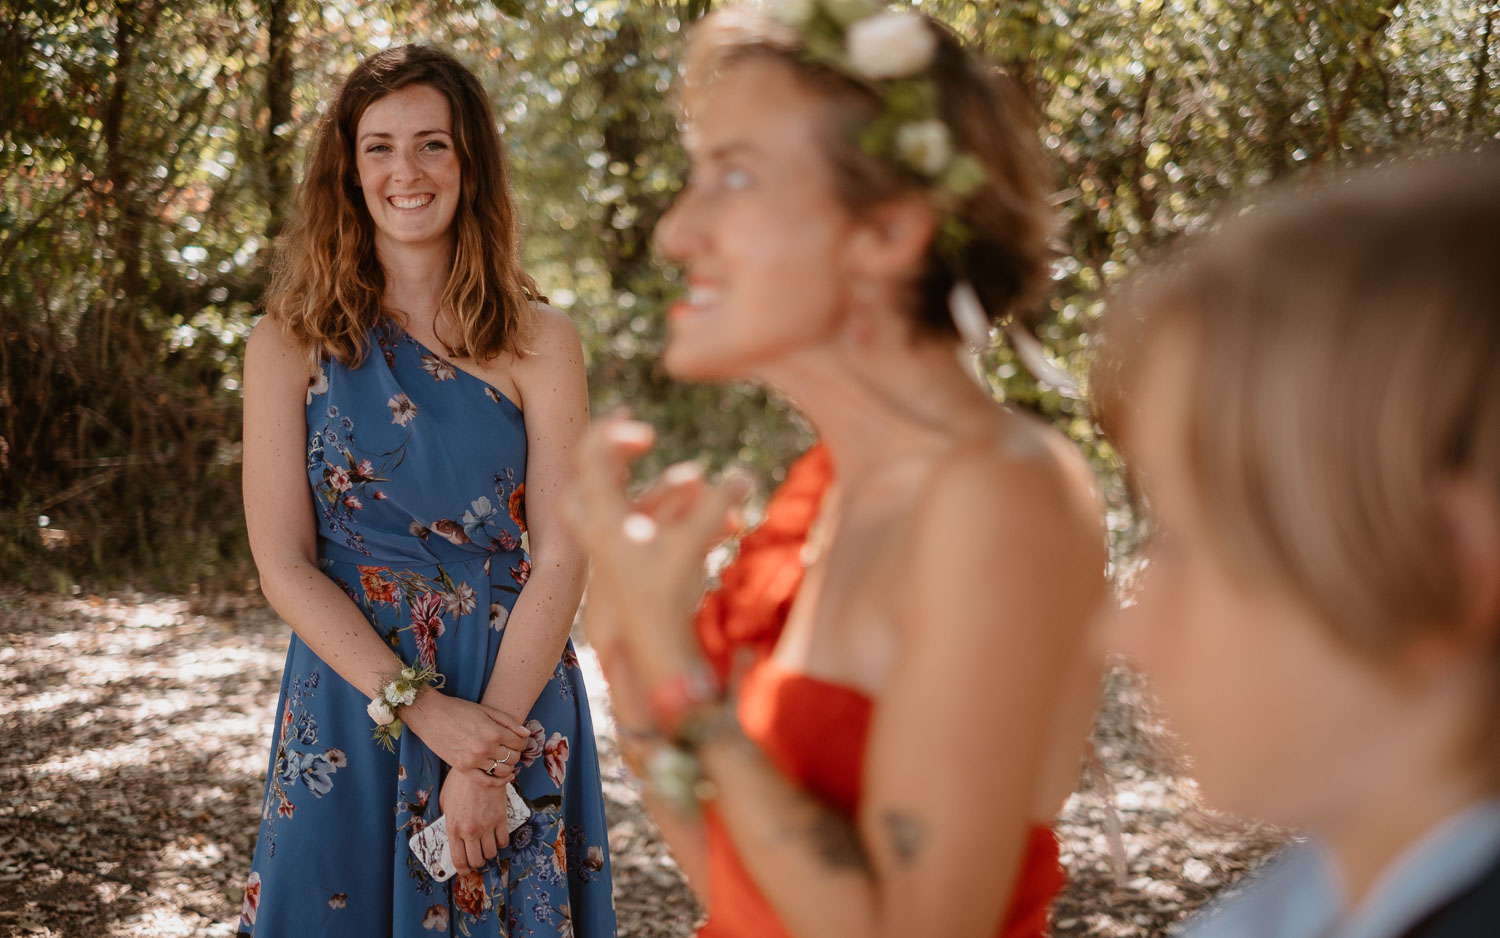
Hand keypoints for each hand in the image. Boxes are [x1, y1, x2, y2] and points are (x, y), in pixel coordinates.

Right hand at [404, 692, 527, 783]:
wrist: (430, 715)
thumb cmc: (459, 709)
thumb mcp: (486, 710)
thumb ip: (509, 722)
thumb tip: (527, 734)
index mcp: (493, 732)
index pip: (519, 743)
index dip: (522, 741)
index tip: (518, 740)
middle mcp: (485, 748)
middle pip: (513, 757)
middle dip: (516, 753)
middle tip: (512, 749)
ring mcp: (474, 760)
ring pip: (503, 770)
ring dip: (509, 766)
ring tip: (506, 759)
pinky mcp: (463, 769)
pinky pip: (486, 782)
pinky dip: (499, 781)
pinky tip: (504, 776)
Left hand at [439, 769, 509, 873]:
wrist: (480, 766)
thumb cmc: (460, 781)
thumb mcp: (445, 801)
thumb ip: (448, 820)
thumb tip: (453, 834)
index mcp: (453, 828)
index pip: (459, 860)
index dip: (463, 869)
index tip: (465, 870)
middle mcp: (470, 831)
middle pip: (476, 860)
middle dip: (476, 863)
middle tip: (477, 859)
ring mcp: (487, 826)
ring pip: (492, 853)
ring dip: (489, 853)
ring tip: (487, 847)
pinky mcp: (501, 818)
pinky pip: (504, 841)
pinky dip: (501, 843)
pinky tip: (497, 837)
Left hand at [564, 412, 750, 688]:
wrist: (648, 658)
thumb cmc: (662, 601)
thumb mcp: (689, 546)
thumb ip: (715, 508)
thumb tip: (743, 475)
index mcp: (602, 518)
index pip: (591, 457)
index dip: (613, 431)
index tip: (645, 426)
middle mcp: (602, 531)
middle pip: (591, 478)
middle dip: (617, 452)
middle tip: (641, 434)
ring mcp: (616, 550)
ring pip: (629, 505)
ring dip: (669, 492)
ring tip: (702, 486)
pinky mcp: (636, 568)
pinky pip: (654, 531)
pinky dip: (682, 520)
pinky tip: (721, 527)